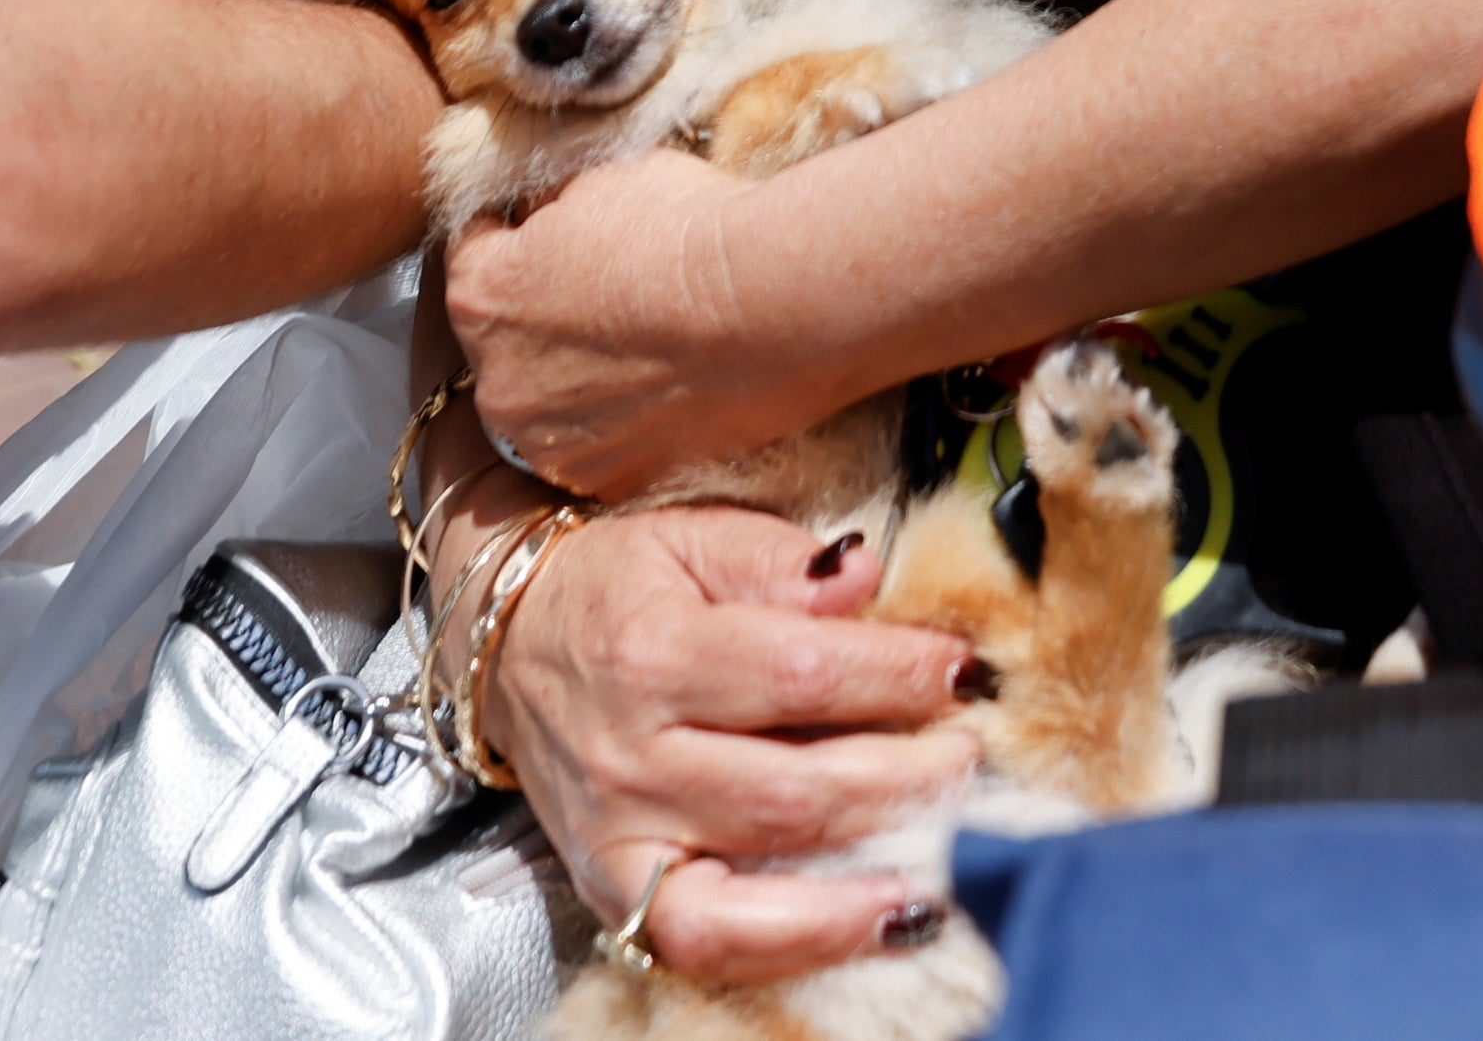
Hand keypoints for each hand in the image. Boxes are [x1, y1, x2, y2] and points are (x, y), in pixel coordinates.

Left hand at [446, 144, 850, 496]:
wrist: (773, 305)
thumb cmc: (688, 232)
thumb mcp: (601, 179)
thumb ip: (554, 205)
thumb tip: (548, 213)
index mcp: (480, 296)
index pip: (474, 251)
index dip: (517, 230)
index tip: (554, 225)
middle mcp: (497, 383)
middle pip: (506, 339)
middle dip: (544, 314)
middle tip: (611, 291)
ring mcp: (550, 444)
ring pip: (550, 403)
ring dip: (581, 378)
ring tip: (649, 344)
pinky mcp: (609, 480)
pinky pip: (602, 446)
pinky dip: (626, 422)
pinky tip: (671, 385)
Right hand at [481, 500, 977, 984]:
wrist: (512, 648)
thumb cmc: (620, 588)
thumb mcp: (691, 539)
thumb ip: (779, 561)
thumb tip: (864, 575)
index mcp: (653, 654)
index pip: (800, 674)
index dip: (897, 675)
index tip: (964, 669)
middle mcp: (632, 759)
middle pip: (795, 789)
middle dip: (907, 775)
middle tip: (970, 751)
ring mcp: (622, 841)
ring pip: (762, 878)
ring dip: (873, 871)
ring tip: (951, 846)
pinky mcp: (619, 898)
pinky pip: (713, 944)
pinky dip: (806, 942)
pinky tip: (883, 917)